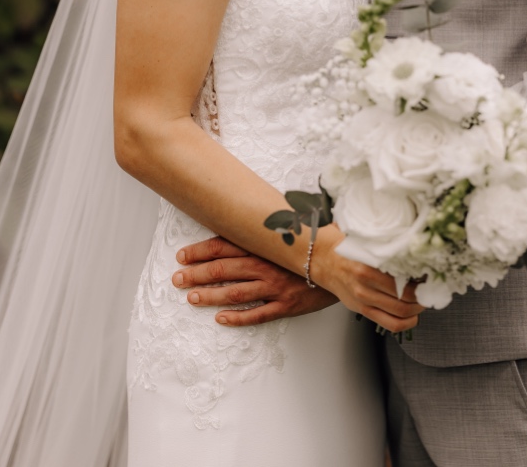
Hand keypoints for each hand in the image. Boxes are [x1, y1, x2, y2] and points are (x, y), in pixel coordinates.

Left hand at [174, 236, 338, 325]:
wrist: (348, 266)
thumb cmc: (321, 245)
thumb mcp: (300, 226)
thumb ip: (276, 222)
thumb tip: (255, 209)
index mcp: (268, 246)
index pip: (227, 246)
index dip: (202, 251)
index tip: (183, 256)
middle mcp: (269, 266)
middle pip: (225, 269)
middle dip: (198, 273)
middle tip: (177, 278)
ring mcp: (277, 287)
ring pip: (236, 292)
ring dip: (211, 295)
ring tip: (191, 297)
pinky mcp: (287, 305)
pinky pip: (258, 314)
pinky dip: (238, 317)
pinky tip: (221, 318)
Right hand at [308, 229, 423, 333]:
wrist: (325, 261)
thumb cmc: (350, 250)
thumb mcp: (368, 245)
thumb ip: (389, 252)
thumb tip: (418, 255)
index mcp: (368, 269)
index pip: (404, 280)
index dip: (423, 280)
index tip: (432, 275)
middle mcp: (365, 288)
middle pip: (405, 300)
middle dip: (424, 296)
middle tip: (431, 288)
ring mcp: (363, 302)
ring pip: (400, 314)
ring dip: (418, 309)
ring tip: (424, 300)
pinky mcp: (362, 310)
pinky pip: (390, 324)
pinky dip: (407, 323)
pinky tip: (413, 315)